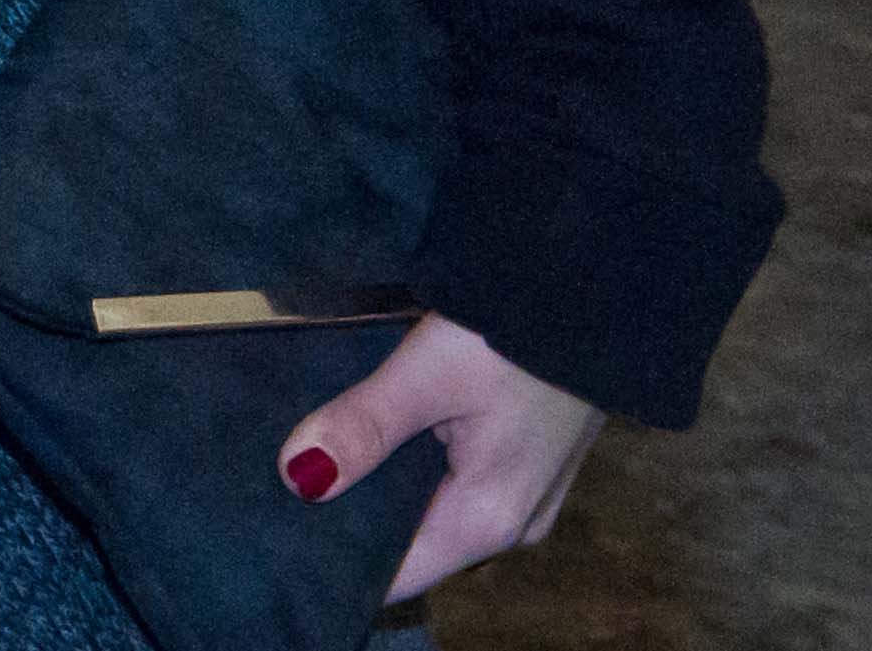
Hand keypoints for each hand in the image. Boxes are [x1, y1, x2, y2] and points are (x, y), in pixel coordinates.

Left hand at [287, 314, 600, 600]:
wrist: (594, 294)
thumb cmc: (517, 337)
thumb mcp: (428, 375)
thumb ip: (363, 426)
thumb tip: (297, 477)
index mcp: (486, 522)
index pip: (396, 578)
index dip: (336, 563)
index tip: (278, 537)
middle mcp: (508, 526)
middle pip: (410, 546)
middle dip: (347, 520)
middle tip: (277, 488)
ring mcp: (520, 498)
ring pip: (429, 513)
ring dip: (377, 491)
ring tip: (307, 461)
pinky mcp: (522, 465)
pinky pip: (451, 486)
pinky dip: (409, 469)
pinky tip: (365, 441)